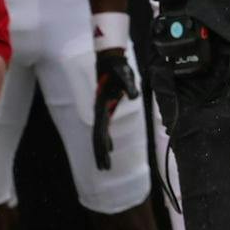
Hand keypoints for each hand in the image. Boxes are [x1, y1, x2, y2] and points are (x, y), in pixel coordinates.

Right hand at [92, 48, 139, 170]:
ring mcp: (102, 110)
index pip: (100, 131)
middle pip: (97, 137)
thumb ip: (129, 87)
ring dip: (101, 149)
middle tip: (104, 169)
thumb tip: (133, 97)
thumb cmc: (118, 69)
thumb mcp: (125, 77)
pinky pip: (104, 128)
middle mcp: (99, 111)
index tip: (105, 159)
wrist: (111, 61)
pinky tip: (110, 148)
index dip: (102, 146)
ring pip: (99, 134)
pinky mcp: (106, 109)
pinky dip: (106, 139)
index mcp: (102, 107)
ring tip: (105, 164)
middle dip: (100, 153)